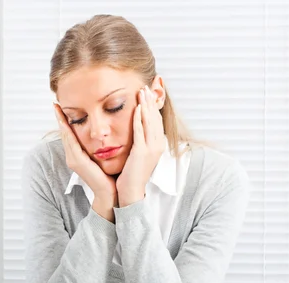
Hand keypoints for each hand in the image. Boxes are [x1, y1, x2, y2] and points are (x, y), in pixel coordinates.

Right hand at [54, 103, 116, 219]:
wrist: (110, 192)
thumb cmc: (109, 175)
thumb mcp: (102, 157)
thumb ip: (99, 147)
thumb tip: (103, 134)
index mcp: (78, 155)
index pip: (69, 134)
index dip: (65, 121)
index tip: (62, 108)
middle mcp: (72, 157)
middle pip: (64, 133)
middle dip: (60, 118)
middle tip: (56, 104)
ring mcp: (73, 160)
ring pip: (66, 136)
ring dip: (61, 122)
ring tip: (57, 109)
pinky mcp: (77, 162)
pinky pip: (71, 143)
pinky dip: (67, 132)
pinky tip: (66, 122)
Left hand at [116, 86, 165, 206]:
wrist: (131, 191)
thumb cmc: (132, 174)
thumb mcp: (139, 154)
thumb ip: (140, 141)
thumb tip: (138, 130)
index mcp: (157, 145)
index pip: (157, 120)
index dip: (153, 106)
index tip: (149, 92)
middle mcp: (157, 145)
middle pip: (156, 117)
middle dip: (151, 101)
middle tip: (147, 86)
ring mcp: (151, 149)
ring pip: (150, 122)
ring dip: (146, 105)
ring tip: (142, 91)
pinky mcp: (142, 152)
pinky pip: (141, 132)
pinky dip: (139, 119)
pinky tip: (137, 108)